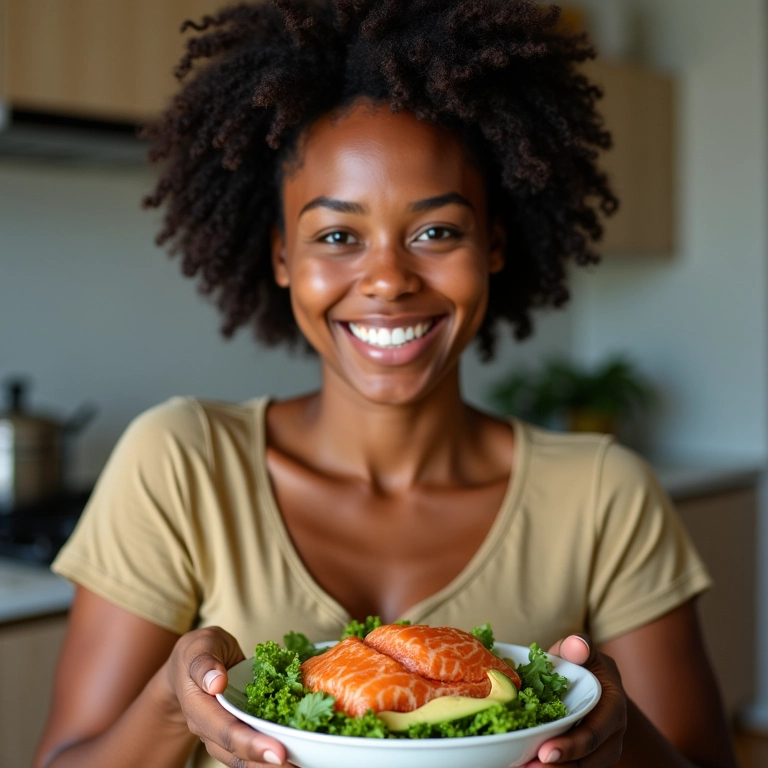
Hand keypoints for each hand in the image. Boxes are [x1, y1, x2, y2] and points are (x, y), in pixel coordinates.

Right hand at [164, 626, 288, 766]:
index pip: (225, 731)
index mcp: (198, 707)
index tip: (278, 751)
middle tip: (296, 765)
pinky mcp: (236, 729)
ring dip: (268, 765)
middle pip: (236, 752)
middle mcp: (208, 727)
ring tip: (300, 765)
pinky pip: (251, 746)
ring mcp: (221, 732)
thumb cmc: (198, 651)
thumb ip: (205, 663)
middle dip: (265, 762)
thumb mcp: (200, 646)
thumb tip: (216, 683)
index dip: (251, 743)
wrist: (190, 664)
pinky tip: (295, 756)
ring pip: (243, 757)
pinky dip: (269, 753)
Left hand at [523, 635, 626, 766]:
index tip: (546, 752)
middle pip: (589, 760)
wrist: (590, 677)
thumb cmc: (581, 661)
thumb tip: (577, 645)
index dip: (571, 746)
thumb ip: (578, 646)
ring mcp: (603, 748)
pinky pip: (576, 766)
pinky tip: (528, 767)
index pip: (594, 733)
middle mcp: (612, 733)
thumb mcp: (580, 650)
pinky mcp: (589, 756)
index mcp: (613, 706)